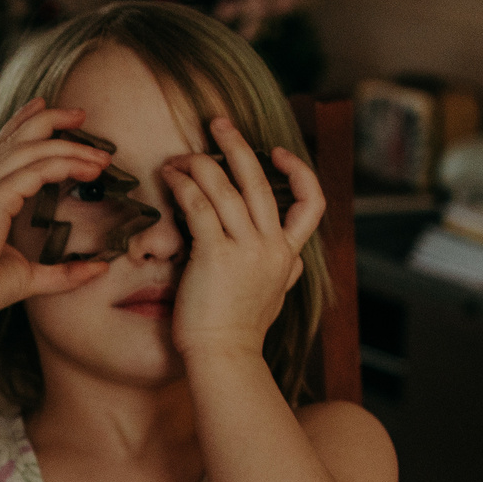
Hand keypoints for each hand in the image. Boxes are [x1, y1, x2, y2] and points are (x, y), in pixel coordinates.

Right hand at [0, 101, 117, 322]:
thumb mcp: (27, 276)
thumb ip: (61, 272)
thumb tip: (98, 269)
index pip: (2, 147)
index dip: (23, 122)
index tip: (46, 107)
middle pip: (17, 137)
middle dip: (51, 119)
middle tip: (82, 114)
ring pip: (30, 149)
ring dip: (70, 147)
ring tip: (101, 155)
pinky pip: (35, 170)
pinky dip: (64, 165)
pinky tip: (88, 170)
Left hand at [159, 116, 323, 365]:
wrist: (225, 358)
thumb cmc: (240, 333)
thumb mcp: (275, 297)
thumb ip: (283, 272)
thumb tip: (291, 261)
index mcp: (288, 255)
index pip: (312, 204)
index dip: (299, 173)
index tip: (278, 154)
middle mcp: (272, 247)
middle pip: (260, 182)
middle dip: (237, 145)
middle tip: (218, 122)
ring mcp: (246, 250)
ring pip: (226, 187)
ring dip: (201, 163)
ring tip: (180, 155)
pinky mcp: (215, 255)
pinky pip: (199, 206)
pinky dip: (184, 186)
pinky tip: (170, 177)